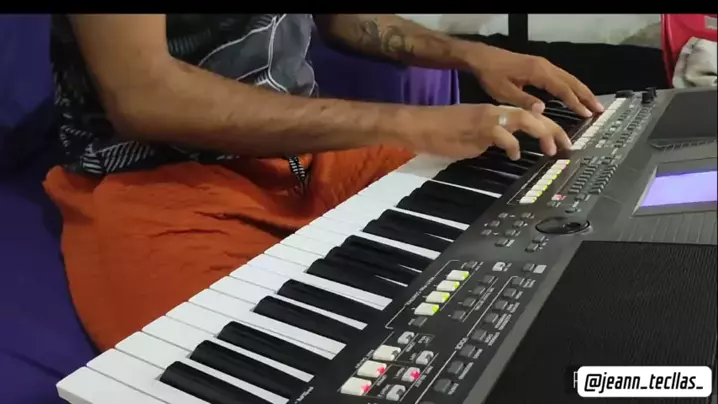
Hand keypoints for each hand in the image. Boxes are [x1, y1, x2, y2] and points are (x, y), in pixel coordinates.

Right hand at [396, 103, 570, 159]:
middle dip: (554, 130)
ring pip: (524, 120)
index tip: (561, 141)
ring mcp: (488, 119)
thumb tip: (505, 148)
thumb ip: (492, 138)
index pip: (528, 115)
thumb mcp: (474, 134)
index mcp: (495, 112)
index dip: (548, 127)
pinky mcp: (479, 129)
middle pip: (533, 116)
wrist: (422, 125)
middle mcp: (495, 112)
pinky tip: (515, 154)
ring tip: (551, 149)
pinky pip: (503, 135)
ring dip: (541, 133)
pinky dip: (513, 144)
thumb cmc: (442, 131)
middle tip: (567, 146)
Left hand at [463, 44, 603, 116]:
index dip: (575, 103)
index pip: (563, 89)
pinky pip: (561, 76)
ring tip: (592, 104)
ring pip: (568, 78)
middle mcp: (545, 66)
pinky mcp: (539, 66)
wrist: (482, 58)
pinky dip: (571, 86)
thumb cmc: (491, 75)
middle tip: (599, 109)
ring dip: (581, 90)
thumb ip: (524, 101)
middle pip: (571, 81)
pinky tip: (574, 94)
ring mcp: (543, 65)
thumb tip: (543, 110)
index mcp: (538, 72)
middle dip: (586, 96)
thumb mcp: (504, 92)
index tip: (587, 114)